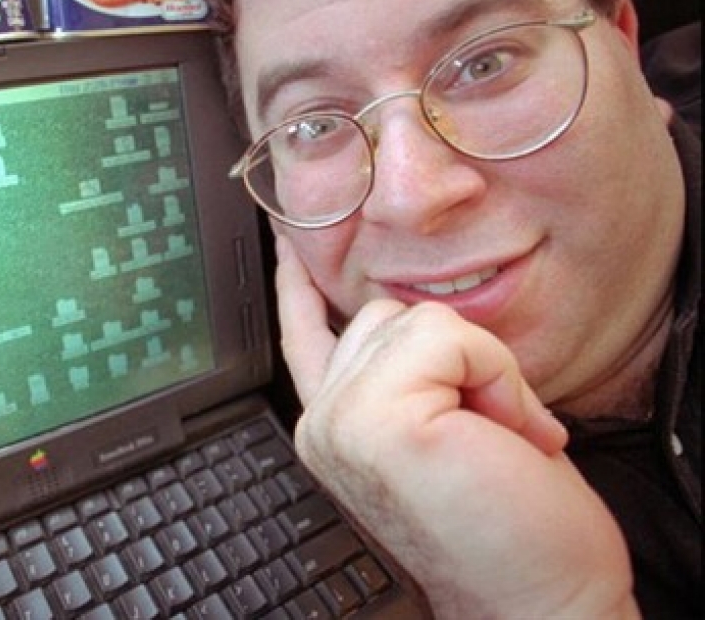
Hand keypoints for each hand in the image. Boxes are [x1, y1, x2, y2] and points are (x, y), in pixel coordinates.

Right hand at [274, 235, 637, 618]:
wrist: (536, 601)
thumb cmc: (508, 528)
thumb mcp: (445, 427)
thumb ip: (405, 371)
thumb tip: (412, 313)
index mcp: (335, 424)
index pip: (303, 334)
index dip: (295, 285)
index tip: (287, 241)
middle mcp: (323, 422)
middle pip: (383, 313)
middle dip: (458, 356)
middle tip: (489, 430)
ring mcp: (340, 421)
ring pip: (418, 320)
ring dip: (483, 370)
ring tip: (496, 438)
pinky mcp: (376, 420)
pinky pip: (446, 336)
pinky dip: (495, 376)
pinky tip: (505, 434)